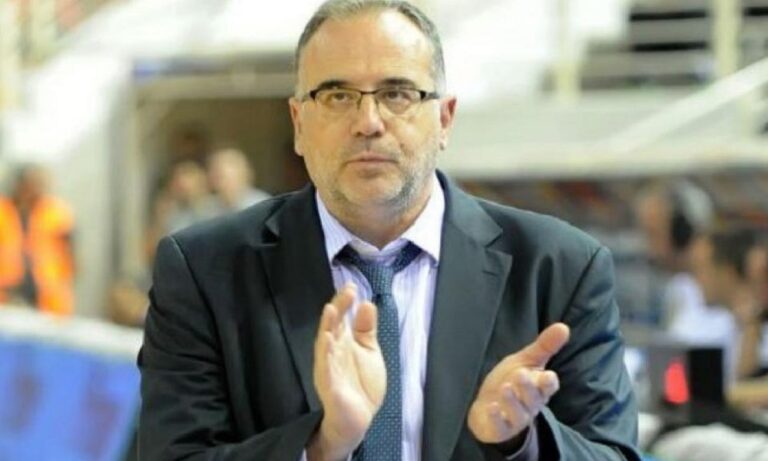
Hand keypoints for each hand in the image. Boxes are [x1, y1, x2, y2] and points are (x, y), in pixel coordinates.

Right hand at [308, 283, 385, 460]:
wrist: (358, 419)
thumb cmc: (361, 384)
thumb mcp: (369, 351)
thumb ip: (366, 329)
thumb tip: (367, 303)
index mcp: (342, 342)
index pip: (340, 318)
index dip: (344, 302)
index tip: (352, 286)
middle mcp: (332, 352)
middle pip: (332, 326)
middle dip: (337, 309)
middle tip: (346, 293)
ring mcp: (329, 368)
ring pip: (325, 345)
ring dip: (327, 328)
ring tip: (331, 310)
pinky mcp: (329, 386)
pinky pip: (326, 369)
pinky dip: (326, 356)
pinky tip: (328, 342)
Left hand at [468, 323, 569, 444]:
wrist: (488, 408)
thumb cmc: (511, 381)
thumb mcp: (526, 361)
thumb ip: (544, 346)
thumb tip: (564, 326)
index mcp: (538, 387)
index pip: (548, 386)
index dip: (548, 382)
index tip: (548, 376)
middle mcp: (530, 404)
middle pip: (533, 398)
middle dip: (528, 388)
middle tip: (521, 374)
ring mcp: (515, 418)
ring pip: (518, 412)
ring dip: (512, 401)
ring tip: (506, 388)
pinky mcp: (500, 428)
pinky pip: (500, 425)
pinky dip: (496, 417)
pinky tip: (492, 407)